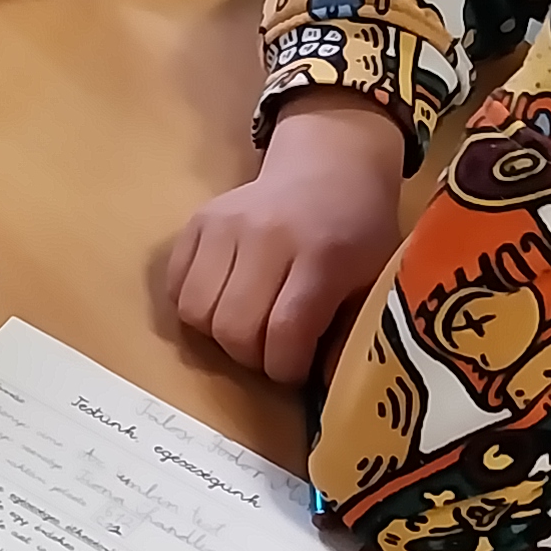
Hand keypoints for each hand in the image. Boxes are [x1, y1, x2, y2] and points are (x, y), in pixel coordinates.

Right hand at [154, 94, 410, 381]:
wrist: (329, 165)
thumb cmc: (359, 230)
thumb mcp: (375, 279)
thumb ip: (351, 333)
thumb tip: (324, 385)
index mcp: (321, 256)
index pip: (284, 333)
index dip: (286, 368)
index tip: (297, 369)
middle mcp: (267, 237)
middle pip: (233, 328)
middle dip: (251, 357)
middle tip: (271, 349)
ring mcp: (226, 225)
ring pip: (196, 312)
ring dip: (218, 335)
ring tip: (246, 325)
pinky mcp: (198, 222)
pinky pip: (176, 286)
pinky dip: (195, 307)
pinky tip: (224, 301)